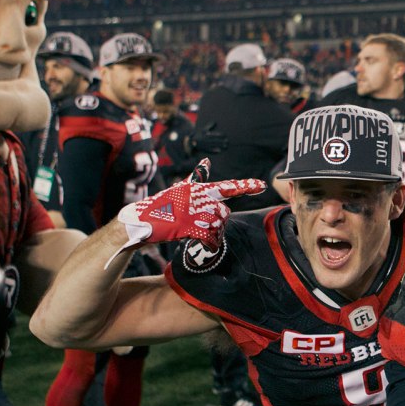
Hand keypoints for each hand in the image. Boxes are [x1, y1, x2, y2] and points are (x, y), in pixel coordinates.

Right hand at [109, 164, 265, 263]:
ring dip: (212, 232)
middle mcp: (199, 198)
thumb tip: (206, 162)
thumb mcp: (180, 189)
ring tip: (195, 231)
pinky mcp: (189, 227)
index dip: (246, 186)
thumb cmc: (162, 205)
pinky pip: (210, 238)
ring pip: (218, 225)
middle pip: (224, 212)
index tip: (263, 184)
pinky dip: (209, 243)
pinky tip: (202, 243)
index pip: (227, 186)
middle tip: (200, 224)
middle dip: (217, 221)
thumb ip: (196, 177)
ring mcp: (194, 213)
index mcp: (198, 188)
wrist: (141, 222)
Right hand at [186, 123, 228, 156]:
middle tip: (227, 141)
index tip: (225, 135)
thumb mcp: (203, 130)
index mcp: (205, 134)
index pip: (213, 134)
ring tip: (226, 146)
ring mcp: (204, 145)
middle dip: (221, 141)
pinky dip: (213, 151)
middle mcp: (205, 140)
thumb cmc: (198, 135)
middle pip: (214, 140)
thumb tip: (215, 122)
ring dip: (219, 146)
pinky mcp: (203, 149)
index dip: (219, 135)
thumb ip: (209, 126)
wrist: (190, 141)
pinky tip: (219, 151)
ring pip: (213, 145)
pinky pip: (209, 150)